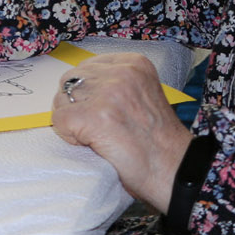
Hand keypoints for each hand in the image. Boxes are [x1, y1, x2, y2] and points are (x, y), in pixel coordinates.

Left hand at [50, 54, 193, 210]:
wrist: (174, 171)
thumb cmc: (157, 141)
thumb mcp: (141, 95)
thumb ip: (114, 84)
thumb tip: (75, 89)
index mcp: (134, 63)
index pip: (86, 68)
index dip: (87, 93)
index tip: (103, 112)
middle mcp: (121, 72)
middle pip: (70, 81)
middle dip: (76, 105)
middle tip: (97, 128)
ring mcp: (107, 93)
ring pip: (61, 100)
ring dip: (72, 121)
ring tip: (96, 137)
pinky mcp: (94, 116)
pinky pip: (59, 120)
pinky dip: (69, 136)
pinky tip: (91, 145)